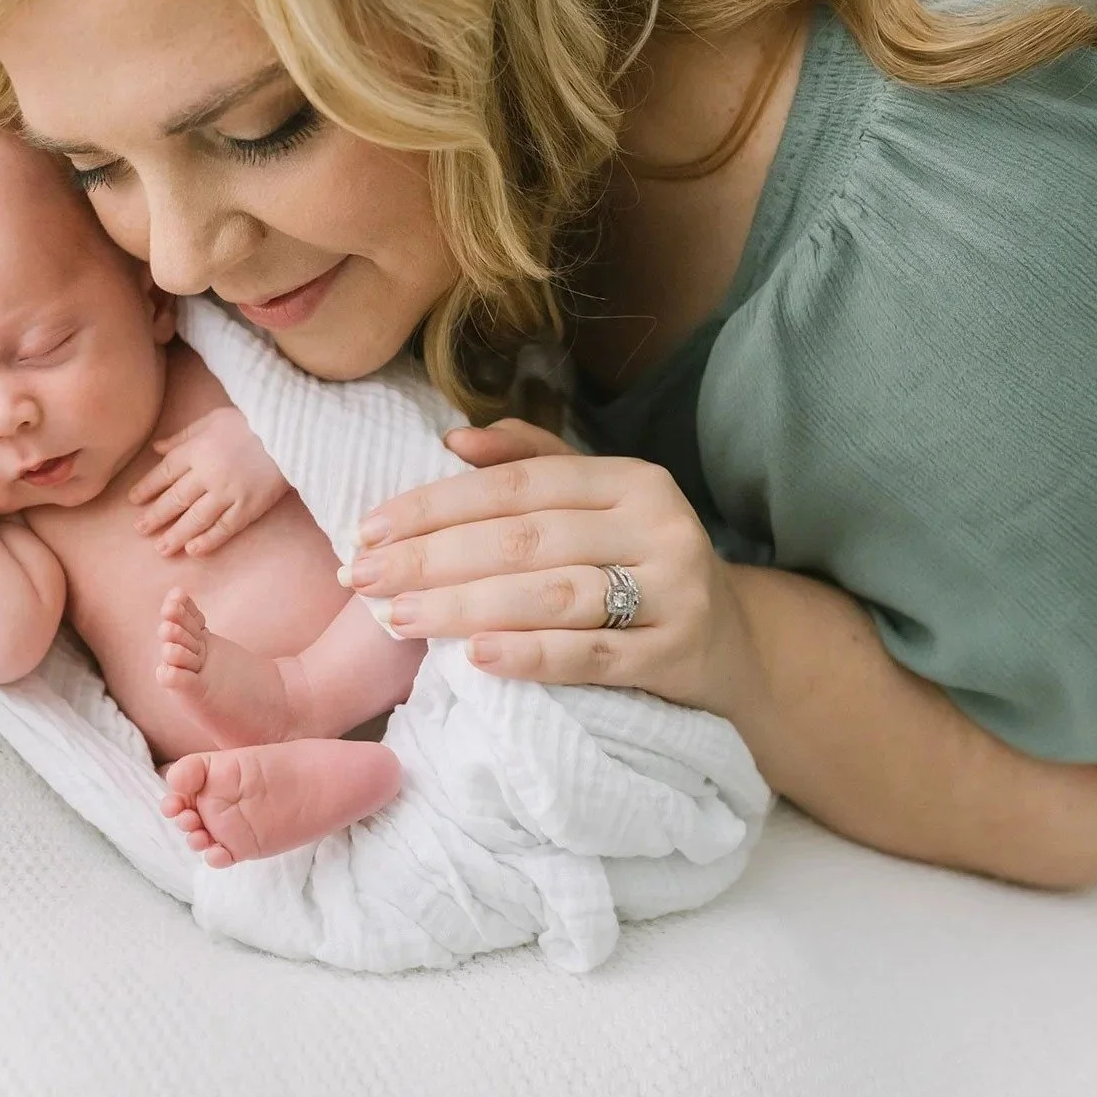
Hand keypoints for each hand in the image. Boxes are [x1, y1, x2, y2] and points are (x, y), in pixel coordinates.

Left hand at [128, 405, 289, 557]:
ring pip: (195, 518)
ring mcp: (228, 492)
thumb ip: (183, 436)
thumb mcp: (212, 419)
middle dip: (155, 516)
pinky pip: (224, 528)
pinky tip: (193, 551)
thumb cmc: (250, 422)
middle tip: (139, 529)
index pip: (164, 473)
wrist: (291, 433)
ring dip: (176, 535)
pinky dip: (208, 541)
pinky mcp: (248, 507)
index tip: (134, 500)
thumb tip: (156, 448)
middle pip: (175, 499)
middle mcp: (208, 473)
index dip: (147, 488)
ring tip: (161, 548)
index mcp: (197, 450)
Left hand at [345, 419, 763, 716]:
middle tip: (361, 578)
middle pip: (524, 538)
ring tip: (397, 618)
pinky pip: (592, 655)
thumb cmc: (641, 569)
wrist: (736, 647)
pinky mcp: (677, 655)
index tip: (367, 528)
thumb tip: (455, 438)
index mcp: (630, 479)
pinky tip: (475, 658)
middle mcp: (657, 524)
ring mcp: (672, 590)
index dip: (435, 504)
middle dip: (431, 558)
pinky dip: (531, 655)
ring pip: (551, 594)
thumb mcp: (599, 507)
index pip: (516, 485)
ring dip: (465, 606)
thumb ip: (532, 464)